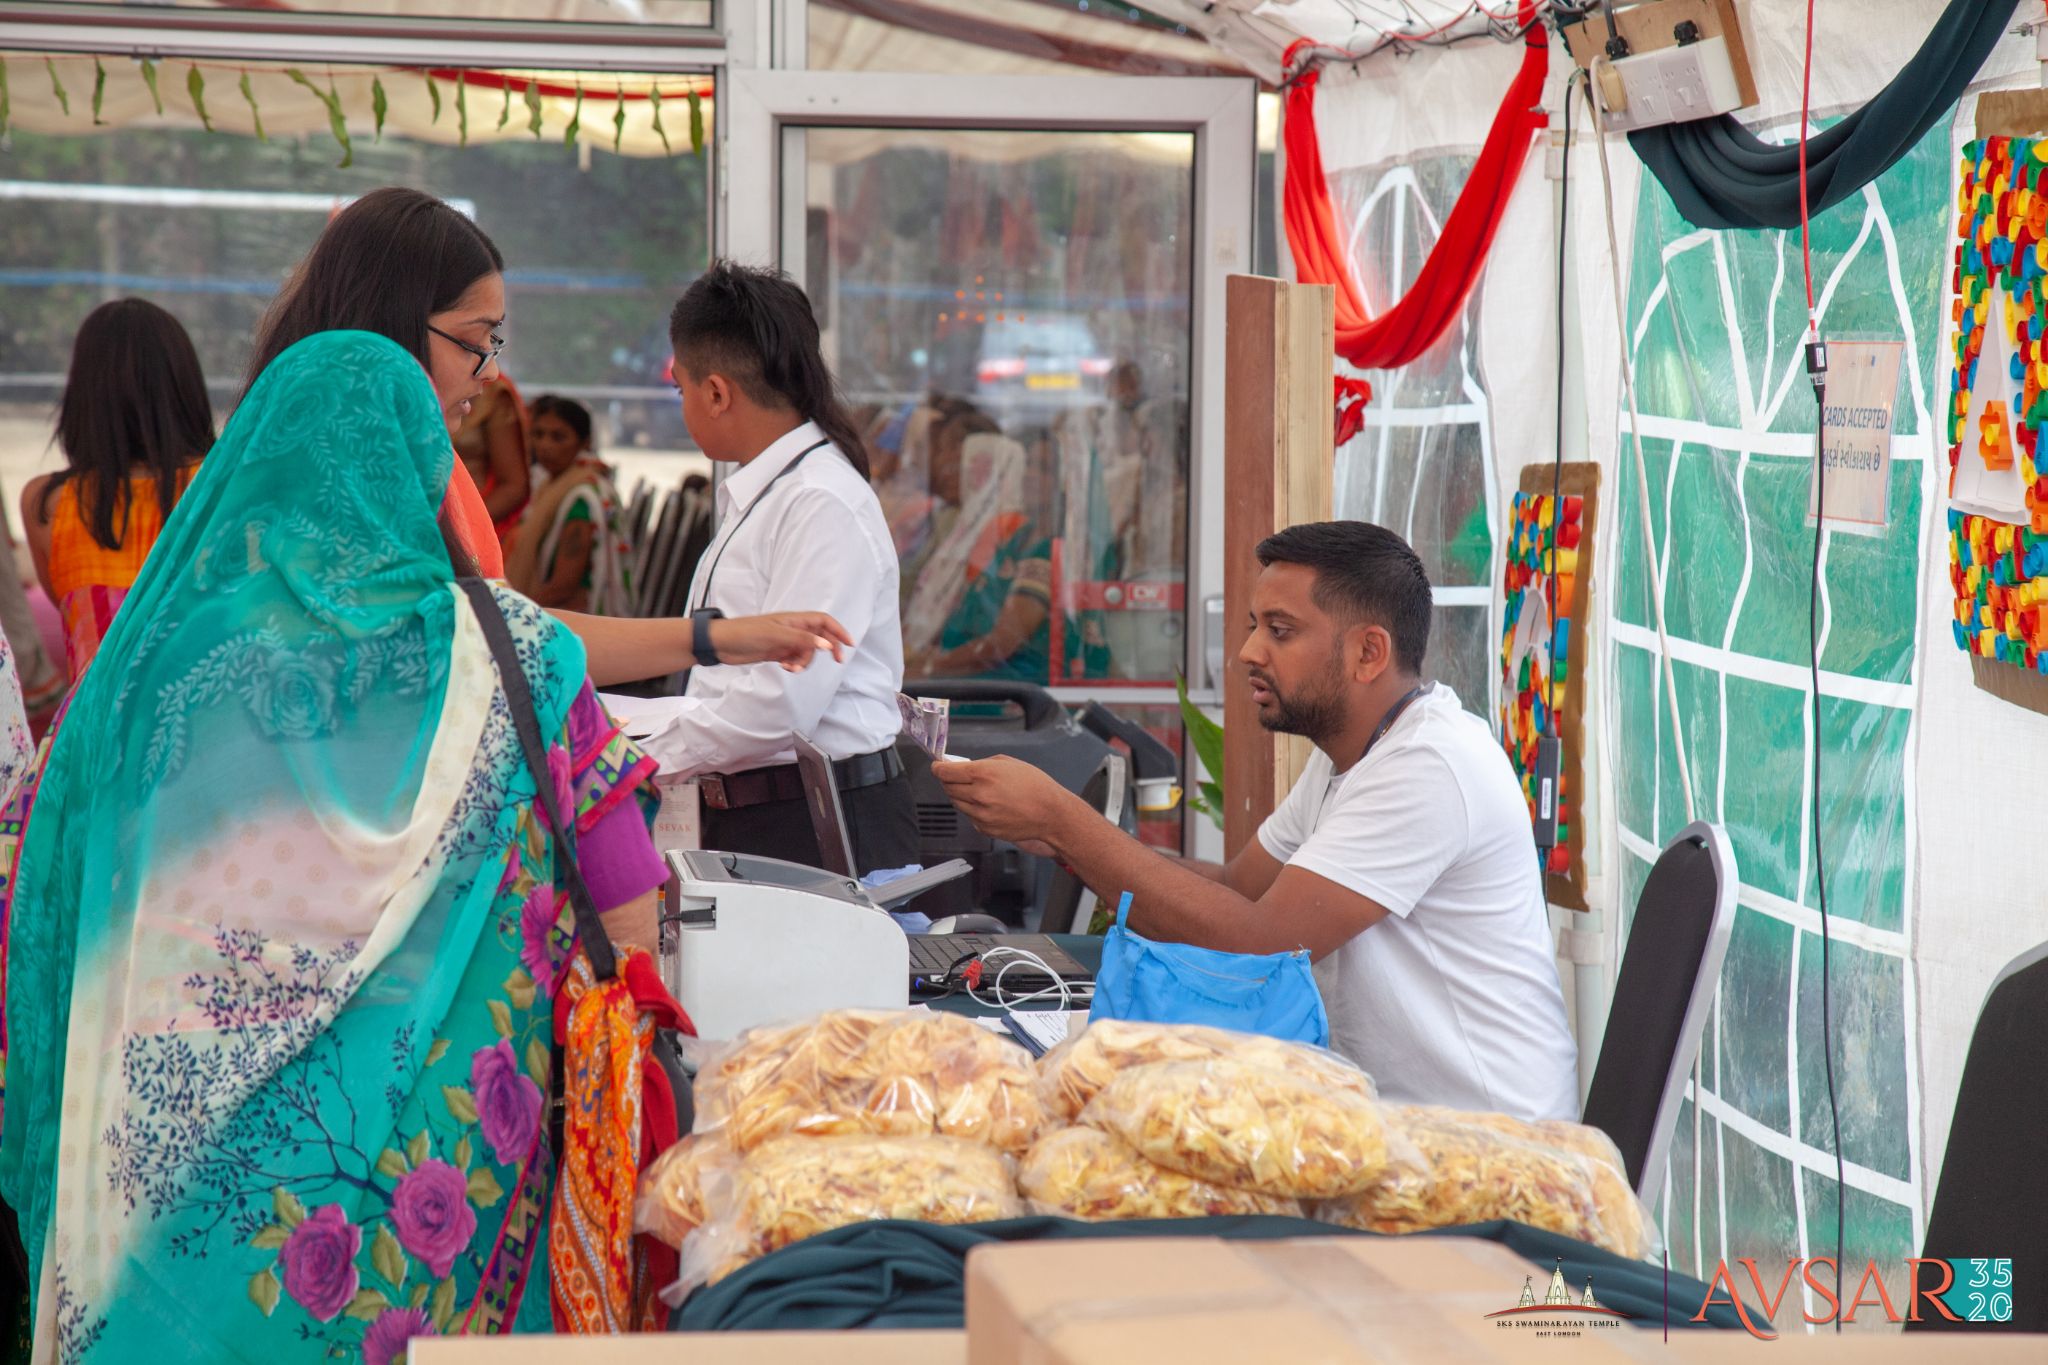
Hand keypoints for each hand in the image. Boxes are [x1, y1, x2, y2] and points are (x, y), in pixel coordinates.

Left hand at [709, 612, 852, 670]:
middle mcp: (792, 629)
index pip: (824, 621)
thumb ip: (802, 640)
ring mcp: (785, 641)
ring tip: (792, 667)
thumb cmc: (745, 633)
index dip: (838, 631)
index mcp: (794, 619)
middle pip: (820, 637)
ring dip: (805, 662)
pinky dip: (795, 666)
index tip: (849, 644)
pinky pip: (795, 660)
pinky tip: (785, 668)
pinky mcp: (778, 653)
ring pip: (808, 652)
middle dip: (829, 649)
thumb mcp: (776, 636)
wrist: (722, 644)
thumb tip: (826, 645)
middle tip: (838, 662)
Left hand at [931, 755, 1076, 853]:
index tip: (937, 767)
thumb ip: (981, 764)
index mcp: (983, 774)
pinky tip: (989, 805)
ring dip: (961, 795)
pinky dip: (972, 809)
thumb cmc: (1035, 785)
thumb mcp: (1008, 763)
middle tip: (958, 776)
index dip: (938, 768)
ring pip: (956, 802)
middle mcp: (979, 795)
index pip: (946, 772)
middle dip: (949, 780)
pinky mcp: (984, 828)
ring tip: (978, 790)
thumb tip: (963, 767)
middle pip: (947, 787)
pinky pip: (969, 816)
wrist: (1050, 813)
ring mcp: (980, 814)